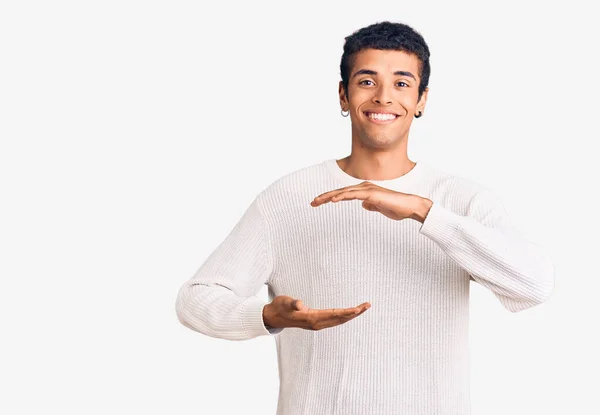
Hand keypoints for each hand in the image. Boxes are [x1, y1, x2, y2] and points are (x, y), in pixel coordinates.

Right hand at [263, 295, 370, 330]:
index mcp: (311, 318)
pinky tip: (348, 314)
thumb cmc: (280, 307)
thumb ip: (293, 303)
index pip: (334, 315)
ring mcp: (316, 324)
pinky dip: (343, 317)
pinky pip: (334, 321)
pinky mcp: (316, 322)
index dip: (347, 312)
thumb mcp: (285, 302)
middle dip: (354, 313)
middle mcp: (316, 323)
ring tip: (362, 308)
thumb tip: (300, 304)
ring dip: (351, 315)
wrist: (273, 317)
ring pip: (338, 320)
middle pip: (340, 319)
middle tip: (368, 305)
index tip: (358, 309)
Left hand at [310, 181, 432, 221]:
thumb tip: (364, 205)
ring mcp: (367, 189)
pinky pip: (353, 195)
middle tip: (312, 203)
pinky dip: (342, 196)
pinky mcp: (372, 194)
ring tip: (317, 202)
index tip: (319, 203)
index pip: (344, 194)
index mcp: (365, 191)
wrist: (411, 207)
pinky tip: (333, 200)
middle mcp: (364, 187)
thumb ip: (371, 206)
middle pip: (340, 191)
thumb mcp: (380, 208)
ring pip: (343, 192)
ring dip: (329, 196)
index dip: (330, 197)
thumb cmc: (397, 208)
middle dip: (325, 197)